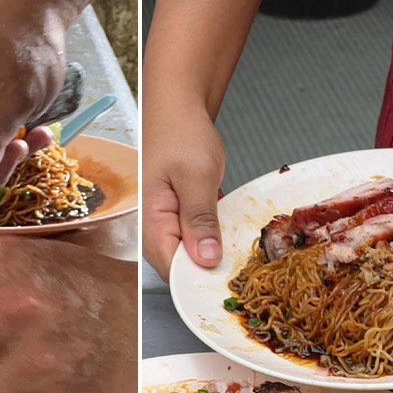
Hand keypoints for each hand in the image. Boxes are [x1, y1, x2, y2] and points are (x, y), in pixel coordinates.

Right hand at [141, 105, 226, 281]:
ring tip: (237, 251)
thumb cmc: (180, 135)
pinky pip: (194, 243)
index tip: (229, 280)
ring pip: (190, 258)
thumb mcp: (196, 176)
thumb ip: (200, 220)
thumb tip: (205, 259)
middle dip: (210, 270)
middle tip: (242, 266)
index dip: (200, 280)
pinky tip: (227, 236)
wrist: (176, 111)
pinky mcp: (176, 222)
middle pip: (181, 270)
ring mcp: (164, 228)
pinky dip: (212, 242)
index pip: (173, 271)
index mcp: (151, 224)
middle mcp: (152, 231)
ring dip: (213, 256)